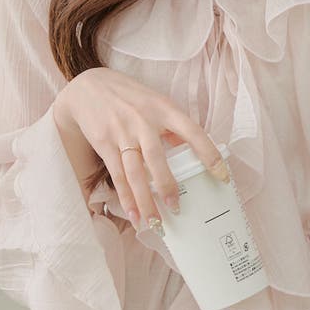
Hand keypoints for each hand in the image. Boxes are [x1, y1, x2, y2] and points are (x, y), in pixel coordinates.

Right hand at [53, 66, 227, 227]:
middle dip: (167, 185)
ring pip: (135, 172)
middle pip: (156, 157)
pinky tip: (134, 215)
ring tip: (156, 223)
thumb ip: (173, 126)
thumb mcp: (156, 102)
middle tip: (177, 208)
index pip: (192, 131)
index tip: (222, 175)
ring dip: (145, 200)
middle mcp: (142, 120)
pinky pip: (117, 175)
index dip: (209, 153)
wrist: (88, 86)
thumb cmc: (130, 97)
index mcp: (163, 108)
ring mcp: (122, 132)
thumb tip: (192, 152)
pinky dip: (126, 197)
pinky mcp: (105, 143)